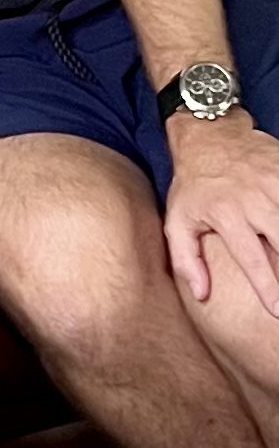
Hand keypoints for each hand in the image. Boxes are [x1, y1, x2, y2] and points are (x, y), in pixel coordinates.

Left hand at [165, 110, 278, 316]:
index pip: (252, 259)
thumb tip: (201, 294)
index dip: (268, 288)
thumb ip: (186, 258)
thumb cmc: (194, 185)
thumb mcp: (178, 218)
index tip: (278, 311)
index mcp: (226, 214)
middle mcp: (253, 199)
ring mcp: (275, 185)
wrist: (209, 136)